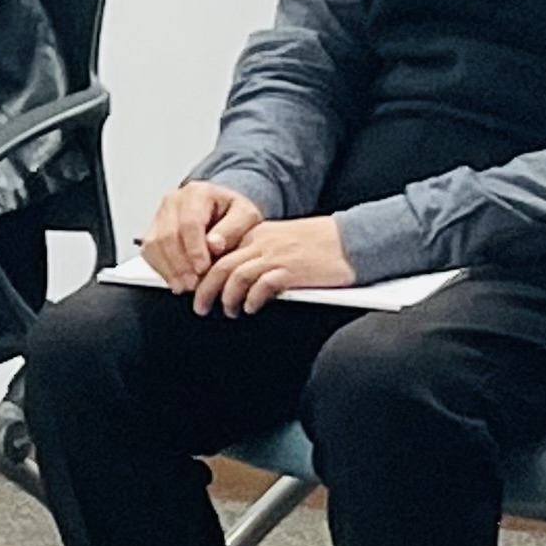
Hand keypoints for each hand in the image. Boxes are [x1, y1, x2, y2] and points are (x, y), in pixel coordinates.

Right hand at [139, 179, 263, 292]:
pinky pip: (149, 251)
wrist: (223, 211)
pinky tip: (176, 281)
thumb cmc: (234, 214)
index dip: (194, 248)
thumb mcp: (246, 217)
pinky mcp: (153, 230)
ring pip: (154, 244)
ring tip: (185, 285)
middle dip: (181, 263)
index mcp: (197, 193)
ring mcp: (160, 214)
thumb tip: (213, 244)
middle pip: (168, 235)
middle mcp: (173, 201)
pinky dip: (161, 269)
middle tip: (195, 283)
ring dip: (169, 269)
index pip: (189, 222)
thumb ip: (232, 229)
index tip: (203, 268)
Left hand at [196, 214, 355, 315]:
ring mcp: (275, 256)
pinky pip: (263, 285)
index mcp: (255, 234)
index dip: (202, 272)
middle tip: (198, 306)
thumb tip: (237, 278)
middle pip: (220, 265)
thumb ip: (258, 254)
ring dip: (225, 297)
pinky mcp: (292, 270)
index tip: (195, 287)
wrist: (350, 239)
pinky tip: (250, 308)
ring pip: (235, 275)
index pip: (218, 252)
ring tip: (227, 311)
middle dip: (204, 288)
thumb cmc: (319, 244)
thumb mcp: (280, 242)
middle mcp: (261, 242)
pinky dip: (252, 298)